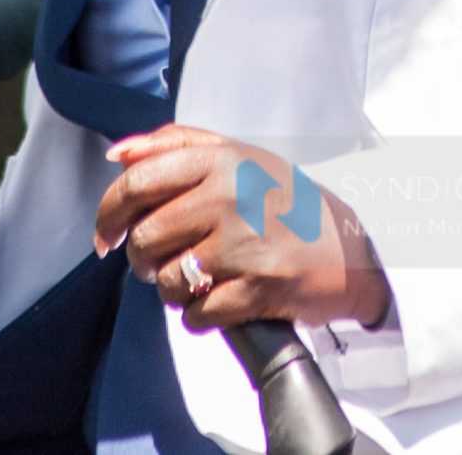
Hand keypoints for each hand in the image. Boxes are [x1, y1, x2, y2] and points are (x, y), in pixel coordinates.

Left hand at [94, 125, 390, 333]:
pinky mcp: (259, 287)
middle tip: (164, 262)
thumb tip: (117, 154)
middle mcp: (231, 195)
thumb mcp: (238, 156)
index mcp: (221, 159)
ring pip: (167, 282)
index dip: (109, 215)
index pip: (136, 183)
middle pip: (146, 240)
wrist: (352, 247)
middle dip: (146, 261)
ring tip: (201, 279)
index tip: (108, 235)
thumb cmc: (286, 201)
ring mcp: (246, 242)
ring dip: (174, 291)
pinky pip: (196, 315)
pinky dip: (200, 316)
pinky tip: (221, 299)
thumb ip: (174, 145)